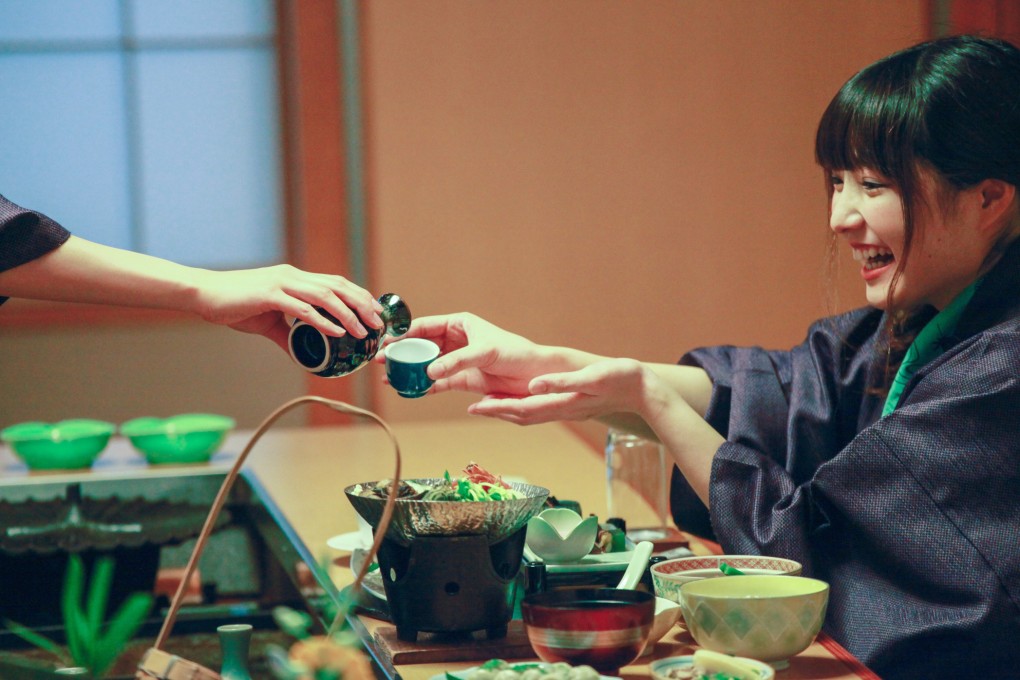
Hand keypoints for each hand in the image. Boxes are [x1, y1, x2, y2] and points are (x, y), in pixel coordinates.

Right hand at [192, 265, 382, 350]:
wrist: (204, 295)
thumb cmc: (233, 304)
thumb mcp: (267, 322)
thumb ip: (287, 335)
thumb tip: (302, 355)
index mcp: (295, 278)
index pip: (335, 282)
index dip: (358, 295)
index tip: (375, 311)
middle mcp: (293, 276)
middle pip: (337, 286)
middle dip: (361, 303)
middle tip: (378, 322)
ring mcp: (282, 283)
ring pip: (325, 295)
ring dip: (348, 313)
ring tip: (363, 329)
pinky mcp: (270, 295)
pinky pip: (303, 309)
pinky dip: (323, 320)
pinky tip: (337, 332)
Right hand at [393, 313, 558, 396]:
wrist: (534, 375)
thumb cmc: (515, 353)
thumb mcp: (485, 352)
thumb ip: (457, 361)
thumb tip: (430, 371)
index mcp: (460, 323)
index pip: (425, 326)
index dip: (404, 334)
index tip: (387, 342)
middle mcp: (456, 340)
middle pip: (421, 346)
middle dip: (401, 353)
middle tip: (382, 362)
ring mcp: (457, 360)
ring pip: (426, 364)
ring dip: (409, 371)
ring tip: (390, 378)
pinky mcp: (462, 379)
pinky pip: (437, 382)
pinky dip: (423, 387)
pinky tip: (409, 390)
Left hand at [468, 357, 663, 424]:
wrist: (645, 392)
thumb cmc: (622, 379)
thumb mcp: (592, 376)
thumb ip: (562, 383)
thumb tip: (533, 386)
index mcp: (563, 403)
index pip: (523, 408)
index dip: (497, 408)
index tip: (476, 406)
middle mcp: (562, 410)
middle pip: (522, 416)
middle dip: (497, 412)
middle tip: (474, 408)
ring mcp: (569, 411)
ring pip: (531, 415)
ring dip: (508, 412)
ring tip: (489, 406)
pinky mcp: (574, 407)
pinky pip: (543, 411)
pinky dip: (525, 408)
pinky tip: (521, 400)